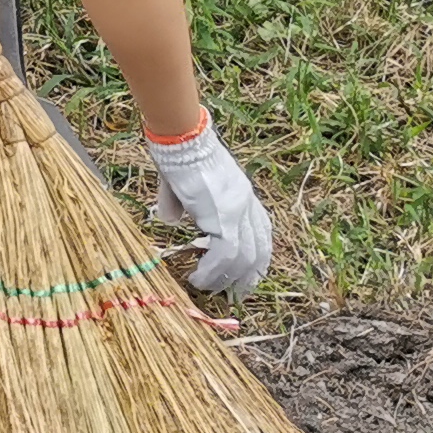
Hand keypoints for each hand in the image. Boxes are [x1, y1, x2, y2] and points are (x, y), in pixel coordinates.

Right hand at [145, 119, 274, 295]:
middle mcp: (247, 205)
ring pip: (243, 258)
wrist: (181, 138)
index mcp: (243, 195)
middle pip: (258, 251)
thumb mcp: (184, 182)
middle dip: (247, 276)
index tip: (246, 276)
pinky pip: (225, 254)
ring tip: (206, 287)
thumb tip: (170, 219)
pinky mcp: (224, 217)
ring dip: (225, 278)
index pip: (262, 233)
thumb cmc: (178, 152)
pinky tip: (198, 278)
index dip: (257, 258)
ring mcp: (238, 212)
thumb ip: (181, 203)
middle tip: (232, 294)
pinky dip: (213, 271)